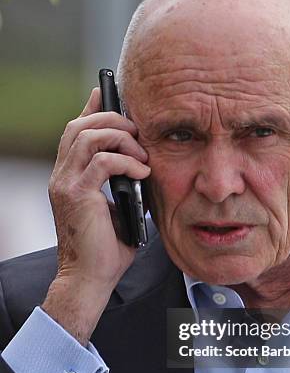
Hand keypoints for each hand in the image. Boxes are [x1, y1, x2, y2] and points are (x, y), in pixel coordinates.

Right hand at [42, 88, 149, 343]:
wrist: (91, 278)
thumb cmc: (107, 248)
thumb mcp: (118, 207)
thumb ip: (123, 184)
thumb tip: (144, 166)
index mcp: (69, 176)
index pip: (75, 130)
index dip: (92, 109)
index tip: (109, 95)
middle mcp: (62, 175)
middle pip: (80, 125)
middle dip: (112, 120)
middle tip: (138, 131)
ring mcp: (65, 183)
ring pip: (88, 136)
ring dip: (121, 138)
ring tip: (142, 155)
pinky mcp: (77, 194)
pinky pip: (102, 161)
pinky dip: (126, 162)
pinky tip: (142, 173)